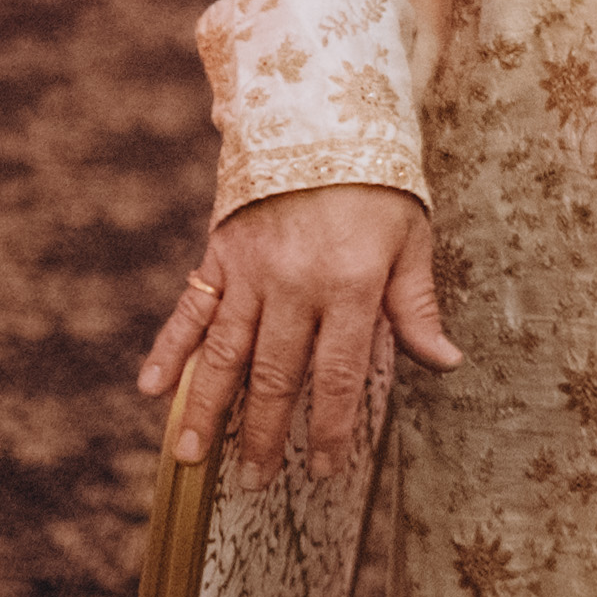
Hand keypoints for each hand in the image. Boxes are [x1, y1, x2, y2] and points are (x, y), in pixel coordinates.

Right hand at [131, 182, 460, 474]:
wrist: (319, 115)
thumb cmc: (376, 185)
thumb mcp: (410, 239)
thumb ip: (416, 306)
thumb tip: (446, 362)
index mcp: (349, 285)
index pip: (337, 375)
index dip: (331, 428)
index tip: (323, 470)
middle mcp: (294, 284)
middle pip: (275, 375)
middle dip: (264, 434)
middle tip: (254, 481)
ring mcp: (250, 271)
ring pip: (224, 353)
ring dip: (207, 409)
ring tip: (190, 458)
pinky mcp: (220, 254)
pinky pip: (191, 309)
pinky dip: (168, 348)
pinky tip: (150, 388)